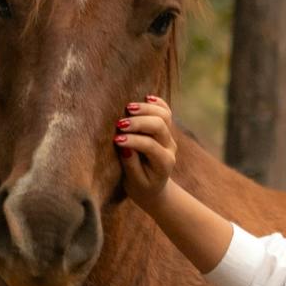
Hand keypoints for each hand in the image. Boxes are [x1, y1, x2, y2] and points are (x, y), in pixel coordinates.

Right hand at [114, 94, 176, 208]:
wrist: (153, 188)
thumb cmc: (140, 186)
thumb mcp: (134, 182)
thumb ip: (130, 164)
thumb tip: (124, 145)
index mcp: (164, 163)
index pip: (150, 146)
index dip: (133, 141)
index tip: (116, 139)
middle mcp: (170, 147)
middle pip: (159, 126)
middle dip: (139, 122)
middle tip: (120, 123)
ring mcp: (169, 137)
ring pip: (164, 115)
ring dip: (146, 109)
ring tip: (128, 108)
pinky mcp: (166, 129)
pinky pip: (166, 111)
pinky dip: (157, 103)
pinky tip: (146, 97)